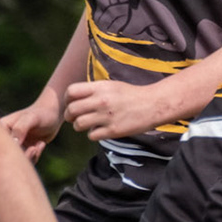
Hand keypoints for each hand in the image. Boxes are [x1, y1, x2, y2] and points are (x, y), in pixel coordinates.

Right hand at [0, 92, 61, 161]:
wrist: (53, 115)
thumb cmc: (41, 113)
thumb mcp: (31, 118)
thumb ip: (21, 128)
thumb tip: (14, 143)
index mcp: (1, 127)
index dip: (8, 149)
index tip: (22, 145)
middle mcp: (5, 138)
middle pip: (7, 155)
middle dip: (21, 155)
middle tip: (33, 148)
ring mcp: (15, 145)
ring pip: (18, 161)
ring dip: (30, 157)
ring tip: (37, 146)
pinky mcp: (25, 151)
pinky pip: (27, 160)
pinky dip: (35, 155)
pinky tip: (41, 144)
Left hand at [63, 79, 181, 141]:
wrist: (154, 104)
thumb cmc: (131, 95)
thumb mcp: (112, 86)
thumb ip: (93, 90)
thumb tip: (74, 99)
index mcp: (100, 87)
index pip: (71, 92)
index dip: (67, 99)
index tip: (72, 103)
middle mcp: (102, 101)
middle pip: (71, 110)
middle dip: (70, 115)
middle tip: (75, 117)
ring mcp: (107, 116)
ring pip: (79, 124)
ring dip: (79, 126)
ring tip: (87, 124)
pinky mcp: (114, 130)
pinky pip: (92, 135)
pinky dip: (93, 134)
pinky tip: (100, 130)